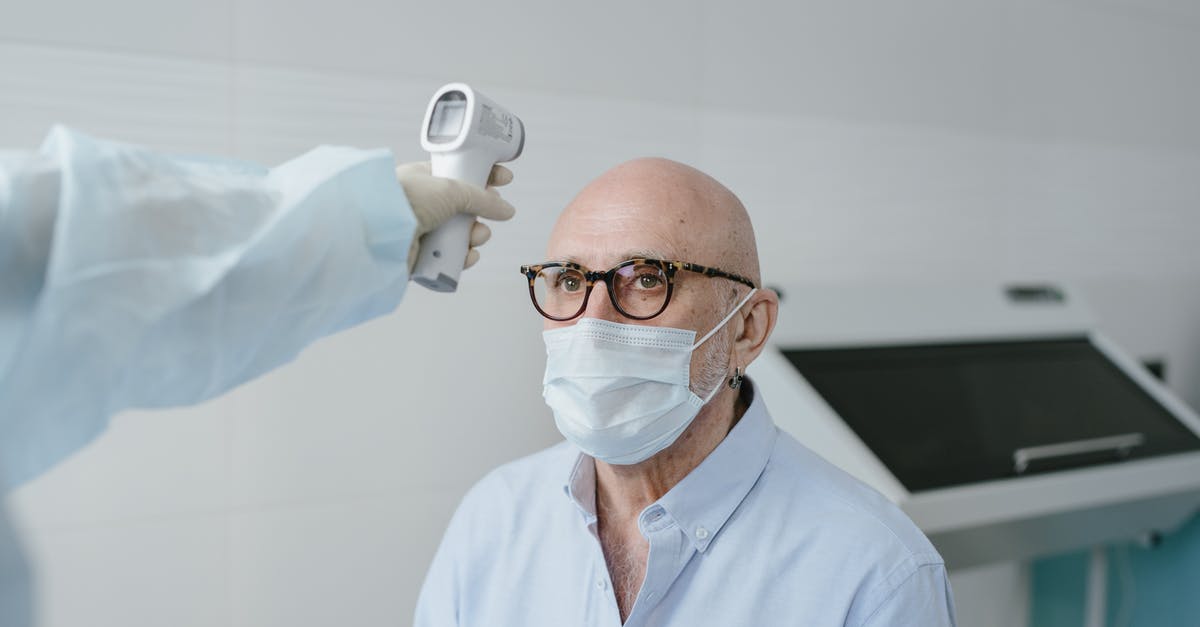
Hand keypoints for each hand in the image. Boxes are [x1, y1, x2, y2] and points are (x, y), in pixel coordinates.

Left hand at [395, 162, 515, 271]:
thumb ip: (482, 198)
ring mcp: (420, 231)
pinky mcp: (419, 257)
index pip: (459, 174)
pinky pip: (448, 258)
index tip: (504, 179)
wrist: (378, 231)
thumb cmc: (407, 199)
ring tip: (476, 238)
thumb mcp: (451, 189)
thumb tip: (507, 209)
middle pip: (463, 208)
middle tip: (493, 213)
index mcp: (424, 179)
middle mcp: (421, 204)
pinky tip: (466, 256)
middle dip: (482, 213)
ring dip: (474, 237)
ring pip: (458, 235)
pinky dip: (461, 258)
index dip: (483, 176)